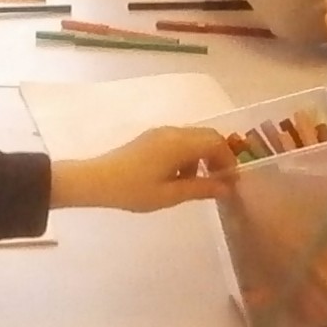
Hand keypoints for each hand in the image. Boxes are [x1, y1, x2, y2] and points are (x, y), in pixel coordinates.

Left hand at [49, 127, 238, 213]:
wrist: (95, 181)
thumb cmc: (133, 190)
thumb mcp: (170, 195)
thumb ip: (201, 189)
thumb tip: (226, 188)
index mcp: (179, 143)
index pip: (216, 142)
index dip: (228, 160)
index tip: (231, 181)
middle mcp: (172, 132)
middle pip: (207, 136)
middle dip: (217, 157)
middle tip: (218, 181)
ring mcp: (160, 133)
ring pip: (193, 139)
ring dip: (201, 157)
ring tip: (194, 183)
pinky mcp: (151, 138)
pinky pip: (178, 141)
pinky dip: (186, 156)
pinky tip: (176, 177)